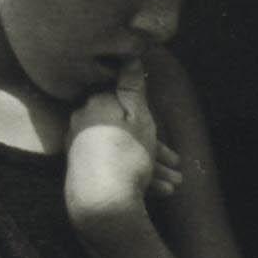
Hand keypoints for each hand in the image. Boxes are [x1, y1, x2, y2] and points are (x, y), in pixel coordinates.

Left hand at [66, 65, 180, 225]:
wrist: (102, 201)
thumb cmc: (127, 154)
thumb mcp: (138, 115)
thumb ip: (133, 86)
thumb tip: (129, 56)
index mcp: (97, 105)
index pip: (128, 107)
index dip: (154, 125)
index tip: (172, 146)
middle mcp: (84, 123)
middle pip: (127, 132)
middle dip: (156, 152)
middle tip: (178, 169)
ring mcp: (80, 147)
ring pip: (123, 152)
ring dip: (151, 168)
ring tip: (172, 186)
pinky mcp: (79, 169)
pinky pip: (112, 166)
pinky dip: (134, 176)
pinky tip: (155, 192)